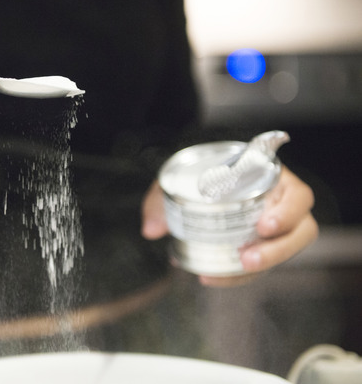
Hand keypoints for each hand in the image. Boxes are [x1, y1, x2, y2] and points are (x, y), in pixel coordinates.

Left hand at [141, 166, 317, 286]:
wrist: (195, 180)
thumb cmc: (195, 174)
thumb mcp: (176, 179)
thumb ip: (161, 201)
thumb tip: (151, 230)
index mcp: (271, 179)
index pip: (298, 196)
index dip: (288, 212)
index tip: (264, 225)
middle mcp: (280, 204)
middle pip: (301, 231)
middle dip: (278, 249)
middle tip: (247, 258)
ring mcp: (274, 228)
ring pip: (286, 251)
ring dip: (263, 265)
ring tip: (236, 269)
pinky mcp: (262, 246)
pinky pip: (260, 265)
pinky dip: (238, 275)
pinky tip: (213, 278)